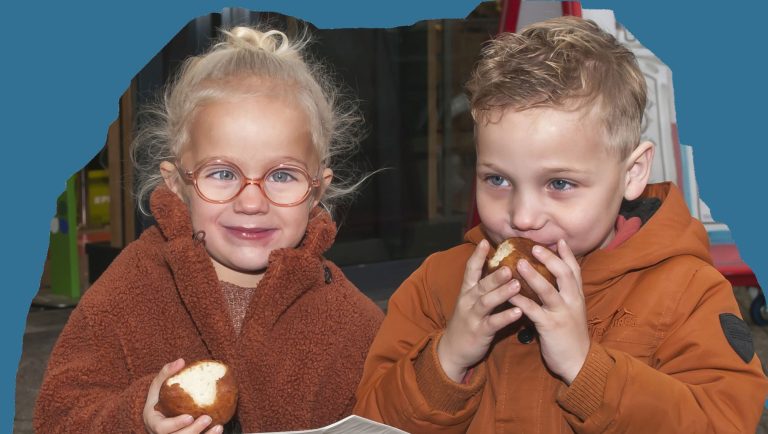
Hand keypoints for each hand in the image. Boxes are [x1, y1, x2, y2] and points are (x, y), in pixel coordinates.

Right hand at [143, 358, 223, 433]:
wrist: (160, 412)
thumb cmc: (159, 397)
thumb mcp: (158, 384)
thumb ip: (166, 373)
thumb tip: (181, 361)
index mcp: (154, 423)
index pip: (162, 428)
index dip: (176, 424)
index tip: (189, 416)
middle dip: (193, 430)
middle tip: (208, 418)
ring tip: (218, 426)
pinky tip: (219, 429)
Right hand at [437, 240, 522, 381]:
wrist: (453, 350)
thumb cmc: (467, 322)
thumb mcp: (471, 301)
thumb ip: (485, 287)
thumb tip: (503, 268)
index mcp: (467, 291)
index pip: (471, 269)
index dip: (478, 256)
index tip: (486, 242)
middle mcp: (468, 301)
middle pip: (481, 284)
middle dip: (495, 274)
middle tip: (510, 265)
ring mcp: (473, 316)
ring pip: (486, 302)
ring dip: (501, 293)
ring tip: (517, 285)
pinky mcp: (479, 332)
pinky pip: (493, 323)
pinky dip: (506, 317)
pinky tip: (519, 312)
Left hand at [509, 239, 589, 383]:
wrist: (578, 363)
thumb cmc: (571, 335)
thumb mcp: (572, 311)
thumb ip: (564, 294)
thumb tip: (551, 278)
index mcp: (577, 296)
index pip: (574, 270)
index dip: (566, 254)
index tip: (559, 239)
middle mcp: (572, 302)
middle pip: (563, 274)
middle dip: (549, 258)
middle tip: (535, 246)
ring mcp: (562, 314)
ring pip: (548, 290)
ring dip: (533, 276)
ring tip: (519, 263)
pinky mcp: (550, 327)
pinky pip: (533, 311)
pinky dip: (521, 301)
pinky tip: (508, 293)